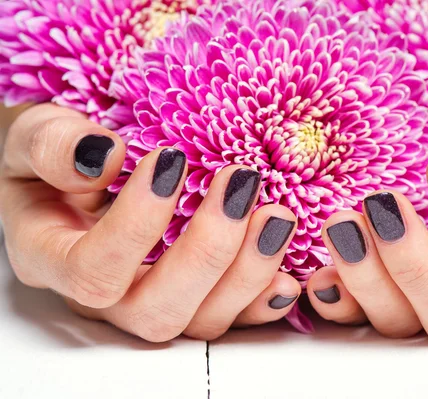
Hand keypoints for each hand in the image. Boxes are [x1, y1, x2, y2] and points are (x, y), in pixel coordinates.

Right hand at [0, 104, 300, 341]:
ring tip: (278, 215)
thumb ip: (53, 145)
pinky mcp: (195, 298)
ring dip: (248, 273)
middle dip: (207, 253)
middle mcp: (107, 297)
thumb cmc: (60, 155)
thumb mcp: (37, 136)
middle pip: (157, 309)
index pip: (93, 272)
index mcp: (55, 260)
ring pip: (202, 321)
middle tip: (240, 185)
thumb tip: (106, 157)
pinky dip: (265, 301)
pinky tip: (291, 274)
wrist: (84, 170)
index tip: (170, 160)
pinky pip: (234, 319)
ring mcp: (155, 301)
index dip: (137, 225)